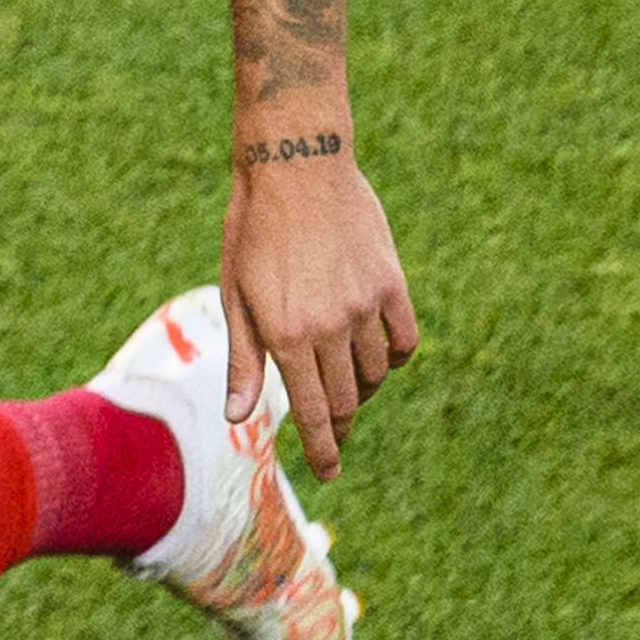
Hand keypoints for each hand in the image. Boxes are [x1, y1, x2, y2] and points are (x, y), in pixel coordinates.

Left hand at [221, 150, 417, 476]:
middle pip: (345, 400)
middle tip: (332, 437)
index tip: (327, 473)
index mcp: (286, 335)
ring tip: (345, 390)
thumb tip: (239, 418)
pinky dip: (393, 357)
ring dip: (361, 391)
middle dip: (338, 426)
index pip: (311, 412)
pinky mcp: (391, 282)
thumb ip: (244, 361)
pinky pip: (404, 339)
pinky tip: (378, 358)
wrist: (295, 167)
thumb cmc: (252, 231)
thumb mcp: (235, 296)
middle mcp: (330, 327)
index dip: (321, 449)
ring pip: (375, 373)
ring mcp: (365, 305)